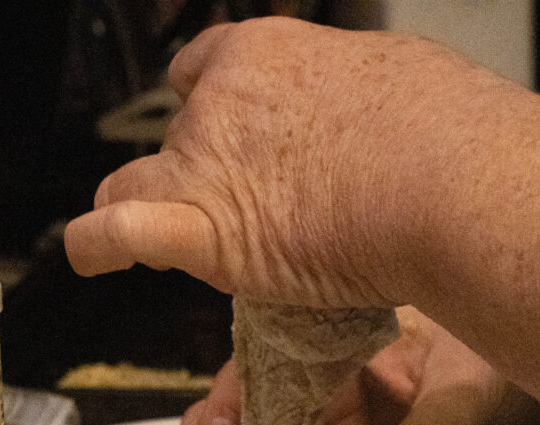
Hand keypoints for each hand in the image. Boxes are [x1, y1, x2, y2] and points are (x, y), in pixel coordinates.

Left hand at [64, 18, 501, 306]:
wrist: (448, 183)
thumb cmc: (446, 133)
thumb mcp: (399, 79)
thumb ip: (354, 98)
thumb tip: (363, 121)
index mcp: (268, 53)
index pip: (208, 67)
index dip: (212, 101)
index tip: (230, 127)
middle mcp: (221, 100)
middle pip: (183, 134)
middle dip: (205, 168)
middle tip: (261, 207)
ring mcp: (205, 163)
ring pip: (138, 181)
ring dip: (155, 207)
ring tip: (185, 240)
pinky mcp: (206, 231)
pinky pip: (118, 232)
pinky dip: (97, 245)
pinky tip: (91, 256)